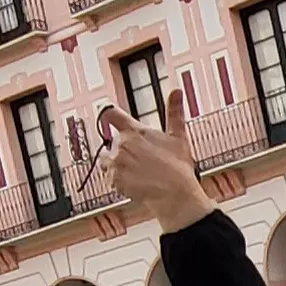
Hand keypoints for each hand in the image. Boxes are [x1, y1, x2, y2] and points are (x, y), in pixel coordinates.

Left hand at [97, 102, 214, 230]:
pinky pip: (111, 178)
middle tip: (143, 161)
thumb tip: (177, 89)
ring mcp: (116, 163)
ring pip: (108, 161)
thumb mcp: (178, 136)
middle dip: (123, 149)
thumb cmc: (178, 166)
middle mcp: (121, 145)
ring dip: (118, 165)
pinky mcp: (114, 180)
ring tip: (139, 172)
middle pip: (113, 143)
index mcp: (134, 131)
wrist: (174, 195)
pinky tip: (136, 183)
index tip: (108, 116)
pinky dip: (120, 181)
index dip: (108, 114)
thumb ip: (174, 112)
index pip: (110, 114)